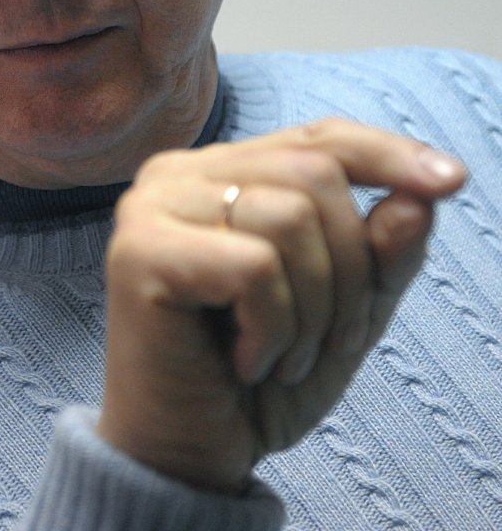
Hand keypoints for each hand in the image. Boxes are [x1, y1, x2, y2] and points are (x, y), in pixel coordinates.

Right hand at [97, 119, 466, 492]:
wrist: (186, 455)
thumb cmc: (257, 379)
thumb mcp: (345, 313)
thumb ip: (381, 255)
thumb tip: (421, 200)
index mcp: (220, 174)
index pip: (318, 137)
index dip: (388, 153)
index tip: (452, 181)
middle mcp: (178, 174)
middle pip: (314, 174)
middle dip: (350, 270)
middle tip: (329, 343)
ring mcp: (151, 206)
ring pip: (288, 216)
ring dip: (314, 309)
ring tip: (285, 357)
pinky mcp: (139, 251)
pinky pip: (254, 266)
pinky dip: (276, 327)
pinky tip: (249, 362)